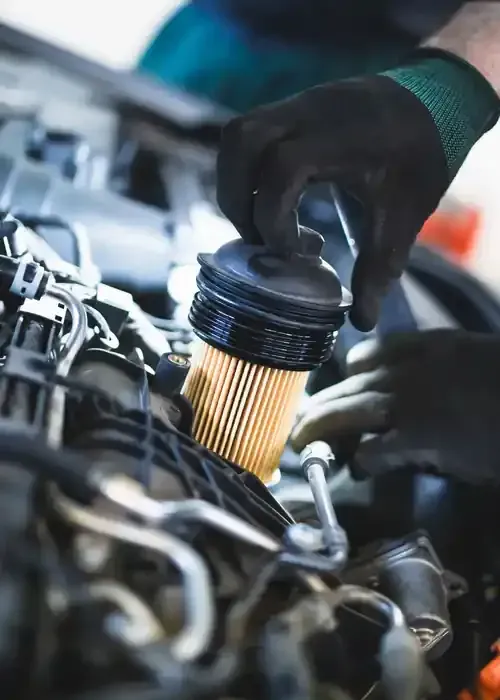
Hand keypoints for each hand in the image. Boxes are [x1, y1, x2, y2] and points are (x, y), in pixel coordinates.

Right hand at [217, 76, 448, 329]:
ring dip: (234, 184)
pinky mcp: (291, 109)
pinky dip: (246, 172)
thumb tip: (361, 321)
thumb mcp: (404, 218)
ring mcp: (296, 104)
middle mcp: (309, 111)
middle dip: (237, 200)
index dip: (274, 217)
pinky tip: (272, 200)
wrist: (435, 102)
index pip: (281, 169)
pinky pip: (247, 135)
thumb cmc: (420, 160)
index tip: (296, 252)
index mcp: (340, 137)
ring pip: (237, 136)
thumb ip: (379, 269)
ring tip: (258, 221)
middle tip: (259, 239)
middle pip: (241, 142)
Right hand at [290, 330, 499, 485]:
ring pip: (352, 379)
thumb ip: (417, 458)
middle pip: (343, 411)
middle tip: (294, 438)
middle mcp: (403, 398)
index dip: (349, 464)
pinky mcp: (425, 341)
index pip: (363, 453)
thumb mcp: (467, 465)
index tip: (343, 468)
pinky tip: (355, 371)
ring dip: (330, 395)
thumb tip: (379, 456)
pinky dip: (360, 363)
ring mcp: (412, 364)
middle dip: (314, 427)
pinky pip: (378, 349)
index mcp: (417, 434)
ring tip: (314, 407)